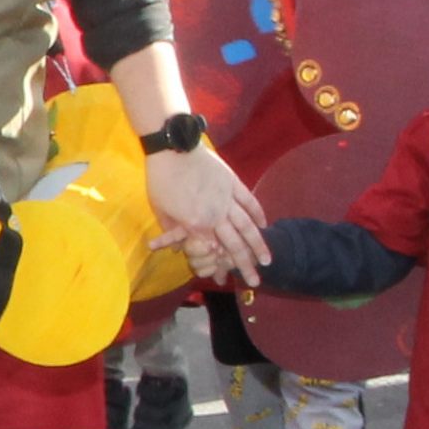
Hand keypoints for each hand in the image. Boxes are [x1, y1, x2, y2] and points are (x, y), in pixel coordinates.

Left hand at [144, 144, 269, 282]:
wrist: (172, 148)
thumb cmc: (161, 180)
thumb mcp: (160, 211)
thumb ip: (172, 232)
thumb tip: (179, 247)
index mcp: (196, 225)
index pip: (212, 252)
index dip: (219, 267)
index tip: (226, 280)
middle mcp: (216, 215)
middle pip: (235, 245)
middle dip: (246, 265)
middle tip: (256, 280)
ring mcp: (227, 198)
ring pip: (248, 226)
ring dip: (258, 244)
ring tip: (267, 259)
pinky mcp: (233, 182)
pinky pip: (249, 200)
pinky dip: (258, 213)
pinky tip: (264, 225)